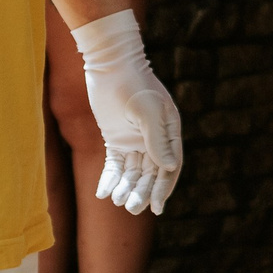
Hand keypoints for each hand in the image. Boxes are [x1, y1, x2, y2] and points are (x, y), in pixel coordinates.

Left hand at [71, 9, 183, 214]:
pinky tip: (102, 193)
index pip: (170, 166)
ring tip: (117, 201)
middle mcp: (154, 138)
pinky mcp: (116, 138)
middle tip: (132, 208)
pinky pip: (115, 164)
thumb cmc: (131, 83)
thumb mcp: (145, 110)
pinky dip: (110, 179)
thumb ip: (157, 139)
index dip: (164, 188)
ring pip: (133, 171)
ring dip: (126, 187)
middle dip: (142, 191)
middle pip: (151, 172)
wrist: (109, 64)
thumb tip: (170, 167)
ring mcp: (135, 139)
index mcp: (169, 131)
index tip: (156, 206)